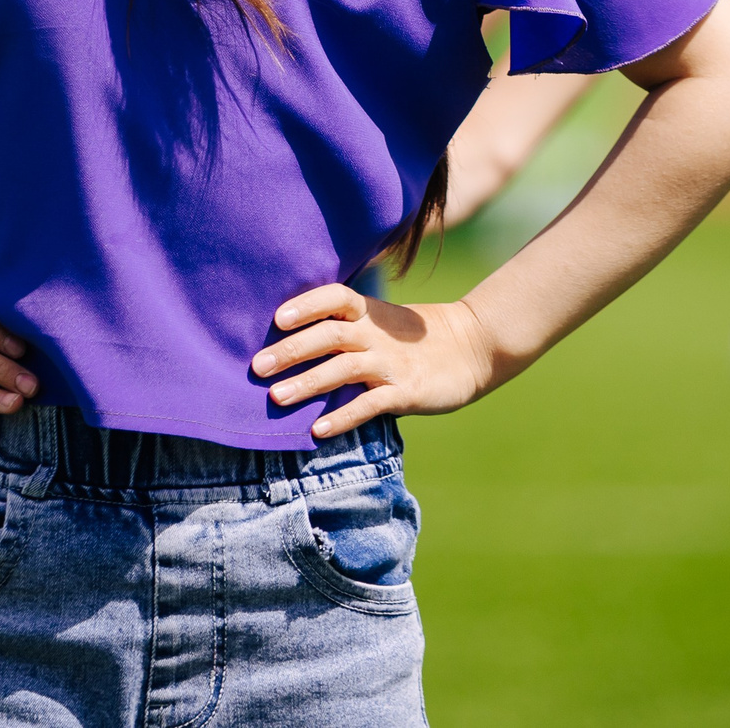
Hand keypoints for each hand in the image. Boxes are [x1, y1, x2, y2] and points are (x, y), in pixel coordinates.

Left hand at [252, 284, 500, 438]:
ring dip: (307, 383)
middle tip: (257, 366)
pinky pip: (368, 405)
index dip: (306, 305)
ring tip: (276, 397)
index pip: (334, 297)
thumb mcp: (382, 320)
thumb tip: (293, 337)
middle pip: (329, 335)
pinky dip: (342, 418)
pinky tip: (317, 431)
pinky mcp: (404, 392)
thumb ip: (346, 326)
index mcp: (369, 312)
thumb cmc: (414, 337)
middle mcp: (376, 334)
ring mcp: (390, 363)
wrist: (473, 347)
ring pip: (342, 370)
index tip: (277, 319)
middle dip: (291, 350)